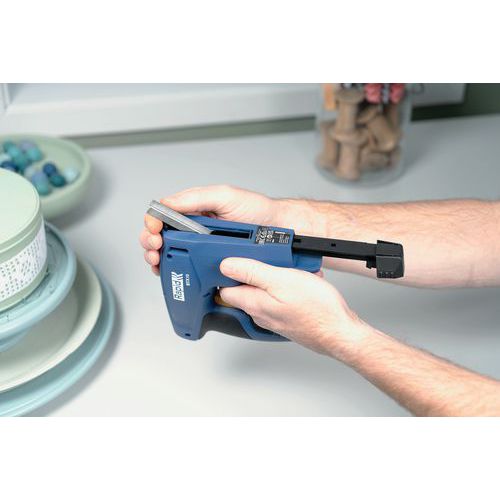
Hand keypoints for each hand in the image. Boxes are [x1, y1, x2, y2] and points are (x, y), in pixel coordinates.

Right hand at [140, 185, 314, 274]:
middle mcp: (194, 228)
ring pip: (170, 254)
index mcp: (194, 209)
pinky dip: (176, 271)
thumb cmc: (256, 210)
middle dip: (150, 242)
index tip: (153, 231)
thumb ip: (196, 198)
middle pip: (161, 236)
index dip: (152, 223)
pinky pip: (188, 268)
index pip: (163, 215)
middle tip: (154, 249)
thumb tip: (168, 203)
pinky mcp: (210, 262)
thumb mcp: (225, 196)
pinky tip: (173, 272)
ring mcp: (201, 246)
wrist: (278, 229)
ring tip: (158, 261)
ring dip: (159, 258)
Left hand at [219, 257, 367, 355]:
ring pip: (267, 290)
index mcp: (253, 303)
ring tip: (296, 271)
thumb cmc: (316, 310)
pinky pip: (282, 296)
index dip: (227, 272)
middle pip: (247, 287)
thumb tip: (226, 266)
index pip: (225, 288)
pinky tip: (305, 281)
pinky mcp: (288, 316)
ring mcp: (274, 316)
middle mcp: (260, 313)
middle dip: (258, 270)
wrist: (340, 332)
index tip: (237, 259)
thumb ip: (251, 272)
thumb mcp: (281, 280)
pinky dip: (291, 286)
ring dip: (279, 276)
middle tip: (275, 262)